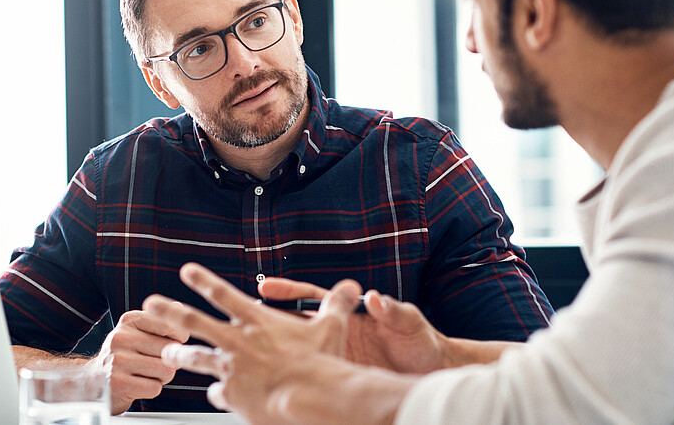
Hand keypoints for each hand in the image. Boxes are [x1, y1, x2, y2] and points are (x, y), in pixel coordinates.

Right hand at [88, 309, 188, 413]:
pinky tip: (138, 386)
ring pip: (166, 370)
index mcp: (129, 320)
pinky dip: (152, 389)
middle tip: (153, 363)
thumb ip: (160, 321)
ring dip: (162, 377)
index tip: (168, 344)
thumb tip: (178, 307)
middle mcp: (120, 337)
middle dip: (169, 361)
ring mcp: (117, 360)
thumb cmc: (126, 355)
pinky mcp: (118, 384)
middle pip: (170, 350)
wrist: (95, 380)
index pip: (171, 326)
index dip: (178, 339)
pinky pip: (155, 388)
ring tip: (146, 374)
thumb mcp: (138, 332)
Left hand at [143, 263, 367, 422]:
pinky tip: (216, 397)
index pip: (223, 294)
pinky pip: (218, 394)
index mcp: (257, 321)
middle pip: (193, 321)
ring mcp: (231, 369)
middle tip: (150, 305)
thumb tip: (351, 288)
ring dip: (179, 356)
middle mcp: (238, 342)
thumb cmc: (320, 364)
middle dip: (168, 311)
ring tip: (168, 354)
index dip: (203, 280)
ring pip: (195, 359)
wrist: (310, 398)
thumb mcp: (331, 328)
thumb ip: (336, 305)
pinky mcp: (232, 395)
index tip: (187, 272)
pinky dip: (218, 394)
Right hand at [259, 277, 450, 372]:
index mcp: (351, 315)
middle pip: (296, 325)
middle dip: (268, 322)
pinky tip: (275, 385)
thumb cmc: (422, 342)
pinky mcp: (342, 377)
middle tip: (242, 318)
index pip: (313, 298)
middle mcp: (339, 334)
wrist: (432, 371)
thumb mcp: (410, 323)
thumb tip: (376, 298)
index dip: (288, 292)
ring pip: (298, 352)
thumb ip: (394, 310)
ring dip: (275, 352)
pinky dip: (295, 380)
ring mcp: (337, 356)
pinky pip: (313, 377)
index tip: (266, 288)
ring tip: (246, 354)